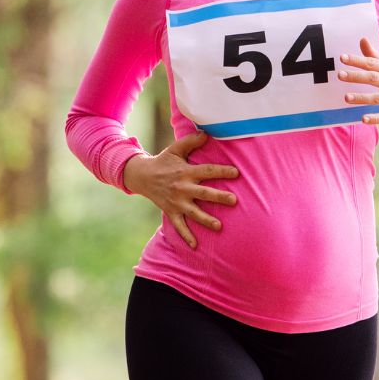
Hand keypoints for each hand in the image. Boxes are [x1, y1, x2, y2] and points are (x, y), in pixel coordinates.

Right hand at [122, 131, 238, 249]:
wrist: (142, 176)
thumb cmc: (164, 161)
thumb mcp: (176, 149)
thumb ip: (191, 141)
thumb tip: (206, 133)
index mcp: (186, 172)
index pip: (207, 171)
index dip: (222, 171)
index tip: (236, 173)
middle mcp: (182, 188)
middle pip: (204, 193)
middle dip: (219, 197)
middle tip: (234, 200)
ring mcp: (176, 202)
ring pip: (194, 213)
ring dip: (206, 220)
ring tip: (219, 226)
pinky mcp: (171, 212)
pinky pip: (179, 226)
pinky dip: (187, 236)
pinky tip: (196, 246)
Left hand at [338, 37, 378, 132]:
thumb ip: (374, 56)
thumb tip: (362, 39)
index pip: (372, 63)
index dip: (357, 60)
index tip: (342, 58)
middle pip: (374, 78)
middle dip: (356, 76)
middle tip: (340, 75)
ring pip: (378, 98)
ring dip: (361, 97)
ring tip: (346, 97)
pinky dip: (375, 118)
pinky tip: (363, 119)